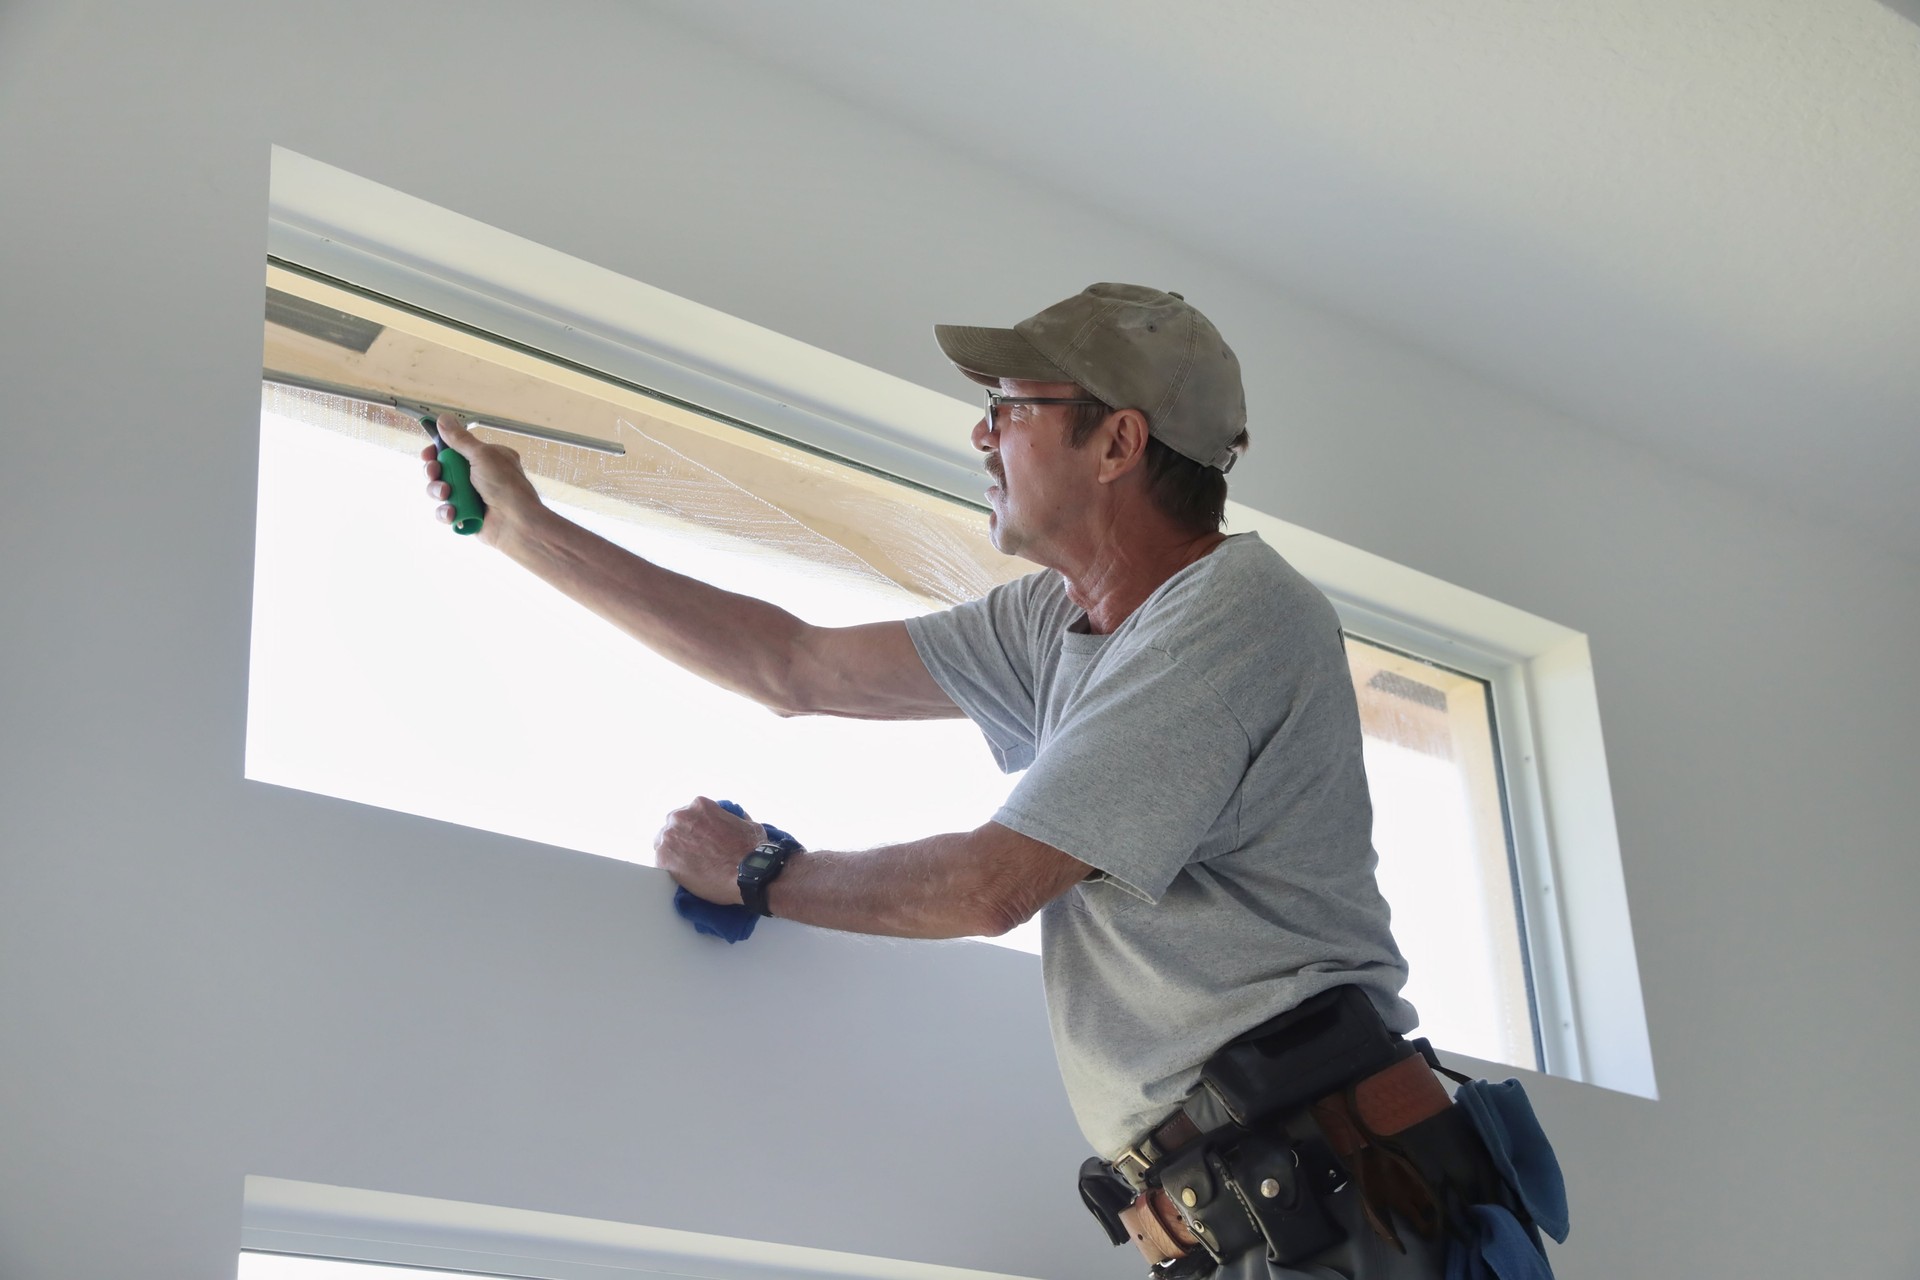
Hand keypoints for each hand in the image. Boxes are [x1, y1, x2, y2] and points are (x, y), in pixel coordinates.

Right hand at [420, 413, 544, 545]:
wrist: (517, 524)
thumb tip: (444, 420)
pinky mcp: (465, 515)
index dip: (438, 452)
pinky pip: (445, 511)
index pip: (454, 450)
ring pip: (439, 490)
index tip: (428, 454)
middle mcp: (478, 476)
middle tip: (435, 472)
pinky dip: (446, 512)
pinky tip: (453, 513)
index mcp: (486, 458)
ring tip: (446, 493)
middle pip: (442, 469)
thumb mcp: (482, 456)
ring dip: (437, 491)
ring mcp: (471, 496)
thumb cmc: (506, 487)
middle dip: (434, 471)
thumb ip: (460, 439)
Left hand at [654, 797, 766, 903]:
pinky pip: (661, 862)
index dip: (694, 828)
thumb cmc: (751, 850)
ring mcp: (669, 837)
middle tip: (693, 853)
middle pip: (673, 826)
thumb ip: (733, 818)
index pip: (688, 814)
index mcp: (699, 805)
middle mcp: (680, 817)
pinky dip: (670, 868)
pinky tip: (683, 876)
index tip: (699, 839)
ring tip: (688, 866)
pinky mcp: (663, 858)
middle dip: (681, 838)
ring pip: (664, 843)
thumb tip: (735, 819)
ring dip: (673, 853)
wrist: (747, 872)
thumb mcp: (747, 823)